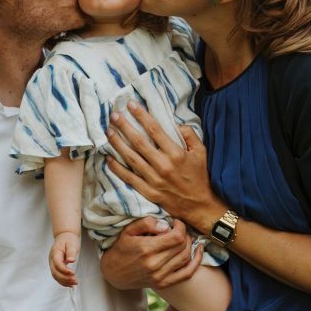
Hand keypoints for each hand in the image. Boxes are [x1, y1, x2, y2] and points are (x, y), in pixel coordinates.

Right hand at [49, 232, 79, 286]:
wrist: (64, 236)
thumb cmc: (68, 239)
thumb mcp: (72, 244)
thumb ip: (71, 252)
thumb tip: (71, 260)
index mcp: (55, 253)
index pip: (57, 264)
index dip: (64, 270)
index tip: (73, 273)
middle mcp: (52, 260)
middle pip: (55, 272)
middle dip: (65, 278)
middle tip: (75, 280)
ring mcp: (53, 264)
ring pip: (56, 276)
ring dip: (64, 281)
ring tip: (74, 283)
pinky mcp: (56, 267)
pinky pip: (57, 276)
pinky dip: (63, 282)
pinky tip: (70, 285)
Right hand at [100, 217, 202, 290]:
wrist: (113, 273)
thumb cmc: (121, 248)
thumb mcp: (128, 230)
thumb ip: (146, 223)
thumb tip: (166, 225)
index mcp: (146, 249)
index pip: (176, 237)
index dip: (180, 227)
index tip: (176, 222)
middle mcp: (155, 265)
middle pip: (183, 246)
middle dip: (185, 234)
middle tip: (179, 229)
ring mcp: (160, 276)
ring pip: (186, 258)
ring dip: (190, 245)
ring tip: (184, 237)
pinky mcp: (163, 284)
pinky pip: (187, 274)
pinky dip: (196, 262)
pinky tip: (198, 251)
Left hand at [106, 103, 219, 231]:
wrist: (200, 206)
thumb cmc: (200, 176)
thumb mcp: (201, 152)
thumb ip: (189, 134)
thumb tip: (175, 123)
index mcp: (176, 154)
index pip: (155, 130)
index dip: (141, 116)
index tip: (131, 105)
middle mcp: (163, 166)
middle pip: (139, 142)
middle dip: (124, 126)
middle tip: (114, 115)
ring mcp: (154, 180)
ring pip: (131, 158)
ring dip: (117, 144)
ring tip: (108, 132)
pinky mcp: (148, 192)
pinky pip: (129, 178)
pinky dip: (117, 168)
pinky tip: (109, 158)